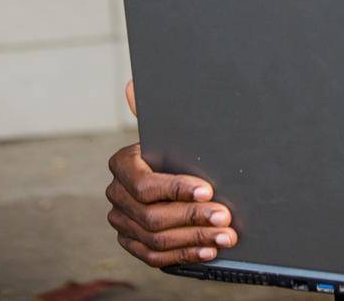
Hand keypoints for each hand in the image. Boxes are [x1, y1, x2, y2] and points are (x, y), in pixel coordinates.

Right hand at [106, 79, 237, 267]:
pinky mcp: (132, 242)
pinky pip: (153, 256)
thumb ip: (151, 109)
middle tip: (225, 216)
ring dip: (194, 238)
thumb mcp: (168, 129)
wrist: (168, 169)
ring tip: (225, 235)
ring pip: (155, 239)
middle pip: (153, 216)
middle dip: (194, 216)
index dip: (177, 189)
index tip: (208, 188)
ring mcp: (122, 222)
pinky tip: (208, 249)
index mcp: (122, 164)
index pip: (146, 185)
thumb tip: (133, 85)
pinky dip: (184, 254)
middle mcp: (117, 195)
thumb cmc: (174, 146)